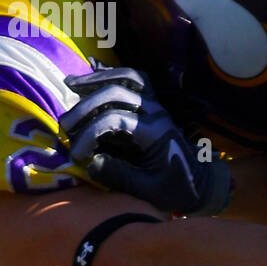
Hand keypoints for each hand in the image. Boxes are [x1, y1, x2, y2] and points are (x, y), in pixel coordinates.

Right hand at [60, 65, 231, 215]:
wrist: (202, 184)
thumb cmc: (178, 189)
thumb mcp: (149, 191)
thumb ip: (120, 176)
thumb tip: (89, 163)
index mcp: (156, 131)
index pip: (114, 119)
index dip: (90, 134)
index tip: (76, 156)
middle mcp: (156, 112)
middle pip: (116, 93)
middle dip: (85, 106)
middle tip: (63, 125)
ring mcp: (157, 106)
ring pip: (128, 78)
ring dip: (97, 79)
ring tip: (71, 83)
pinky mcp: (154, 106)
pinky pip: (136, 80)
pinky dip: (114, 74)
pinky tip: (93, 74)